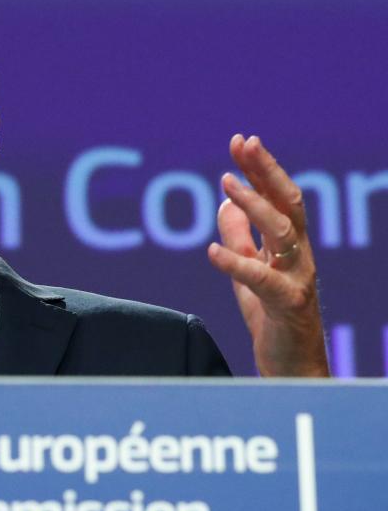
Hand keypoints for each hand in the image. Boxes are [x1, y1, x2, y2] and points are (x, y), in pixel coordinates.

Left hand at [207, 134, 329, 376]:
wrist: (292, 368)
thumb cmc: (273, 319)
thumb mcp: (249, 272)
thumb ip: (240, 239)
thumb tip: (226, 201)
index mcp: (289, 246)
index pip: (278, 197)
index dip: (261, 169)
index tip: (241, 141)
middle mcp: (299, 256)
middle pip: (288, 203)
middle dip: (266, 171)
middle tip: (244, 144)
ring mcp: (297, 279)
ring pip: (283, 233)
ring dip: (255, 205)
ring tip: (227, 183)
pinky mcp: (287, 306)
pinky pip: (262, 280)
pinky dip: (236, 264)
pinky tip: (211, 251)